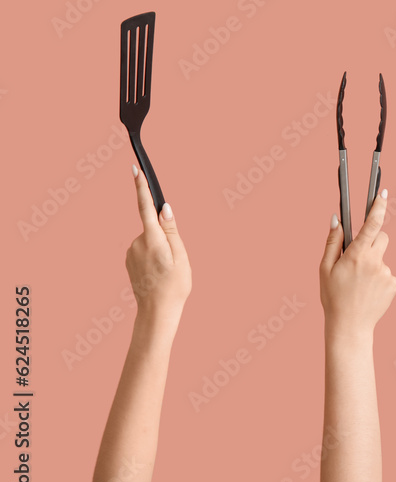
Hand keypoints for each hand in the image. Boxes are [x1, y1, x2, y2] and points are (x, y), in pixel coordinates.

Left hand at [125, 165, 190, 326]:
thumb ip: (171, 230)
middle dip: (166, 236)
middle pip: (153, 227)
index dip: (141, 188)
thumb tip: (164, 208)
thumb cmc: (174, 285)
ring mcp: (130, 252)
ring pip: (150, 239)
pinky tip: (158, 273)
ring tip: (167, 270)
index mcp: (153, 239)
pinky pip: (144, 249)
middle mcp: (137, 242)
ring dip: (160, 248)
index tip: (135, 170)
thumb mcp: (181, 256)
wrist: (157, 311)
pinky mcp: (128, 260)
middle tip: (176, 260)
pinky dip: (153, 256)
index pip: (145, 207)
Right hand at [320, 190, 395, 340]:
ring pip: (382, 257)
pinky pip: (387, 272)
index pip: (372, 225)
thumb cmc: (333, 297)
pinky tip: (368, 291)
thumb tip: (337, 220)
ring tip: (359, 282)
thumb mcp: (325, 269)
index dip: (379, 207)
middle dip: (372, 240)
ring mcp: (387, 273)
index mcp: (357, 256)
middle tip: (358, 255)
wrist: (350, 327)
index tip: (384, 193)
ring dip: (373, 262)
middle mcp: (375, 262)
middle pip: (381, 237)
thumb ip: (333, 242)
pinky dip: (378, 277)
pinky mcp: (394, 284)